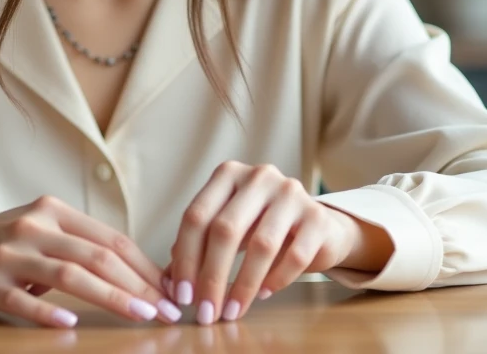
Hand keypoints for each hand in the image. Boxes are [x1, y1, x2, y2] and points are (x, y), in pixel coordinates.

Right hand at [0, 195, 181, 327]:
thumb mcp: (34, 232)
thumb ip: (73, 244)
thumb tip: (131, 272)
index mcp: (51, 210)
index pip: (110, 238)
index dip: (145, 265)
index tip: (171, 289)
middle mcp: (34, 225)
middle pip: (98, 255)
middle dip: (140, 285)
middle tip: (167, 309)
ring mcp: (10, 253)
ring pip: (72, 275)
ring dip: (113, 297)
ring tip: (141, 316)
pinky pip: (24, 299)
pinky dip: (49, 312)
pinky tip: (72, 324)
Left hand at [166, 161, 391, 323]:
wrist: (316, 226)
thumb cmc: (261, 228)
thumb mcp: (226, 230)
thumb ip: (197, 248)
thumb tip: (169, 282)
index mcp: (228, 174)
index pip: (196, 216)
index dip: (186, 258)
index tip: (182, 295)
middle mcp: (259, 176)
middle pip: (225, 229)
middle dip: (212, 277)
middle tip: (206, 312)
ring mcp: (291, 192)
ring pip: (261, 245)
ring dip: (243, 285)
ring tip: (231, 311)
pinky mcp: (317, 216)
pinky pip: (294, 255)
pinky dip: (275, 279)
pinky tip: (262, 294)